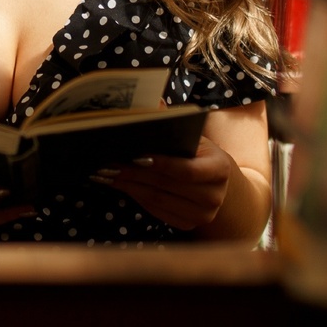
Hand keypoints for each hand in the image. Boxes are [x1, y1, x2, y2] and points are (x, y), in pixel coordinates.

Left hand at [90, 136, 234, 230]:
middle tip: (108, 163)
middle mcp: (215, 195)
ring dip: (129, 186)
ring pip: (157, 200)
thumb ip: (175, 123)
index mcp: (220, 169)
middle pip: (166, 186)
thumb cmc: (201, 154)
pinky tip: (119, 185)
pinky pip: (156, 211)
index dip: (161, 164)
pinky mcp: (188, 224)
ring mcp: (203, 214)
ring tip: (106, 173)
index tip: (134, 155)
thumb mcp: (195, 137)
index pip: (187, 170)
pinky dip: (135, 197)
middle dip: (134, 173)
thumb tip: (153, 102)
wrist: (217, 183)